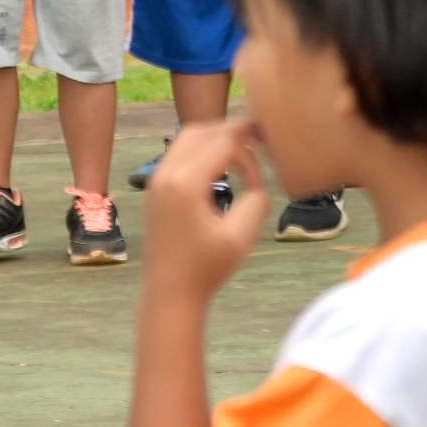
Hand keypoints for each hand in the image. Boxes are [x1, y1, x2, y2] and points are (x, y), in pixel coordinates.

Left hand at [143, 120, 271, 298]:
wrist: (168, 295)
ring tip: (242, 151)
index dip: (250, 139)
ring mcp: (157, 181)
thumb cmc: (206, 269)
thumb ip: (257, 199)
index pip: (223, 140)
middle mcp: (166, 174)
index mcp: (186, 182)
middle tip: (259, 139)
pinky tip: (221, 167)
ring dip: (215, 138)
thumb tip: (256, 181)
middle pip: (202, 131)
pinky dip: (201, 150)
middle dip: (232, 130)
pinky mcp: (155, 191)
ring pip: (187, 139)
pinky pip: (178, 154)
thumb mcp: (242, 235)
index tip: (271, 144)